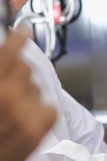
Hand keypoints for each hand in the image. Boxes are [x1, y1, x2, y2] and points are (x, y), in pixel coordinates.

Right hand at [0, 31, 56, 160]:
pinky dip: (37, 111)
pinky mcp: (40, 130)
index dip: (16, 39)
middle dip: (16, 72)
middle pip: (24, 68)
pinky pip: (47, 107)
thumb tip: (6, 56)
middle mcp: (7, 96)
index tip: (22, 29)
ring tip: (9, 112)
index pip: (7, 54)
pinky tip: (23, 123)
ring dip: (25, 93)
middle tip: (5, 87)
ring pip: (36, 88)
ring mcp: (26, 113)